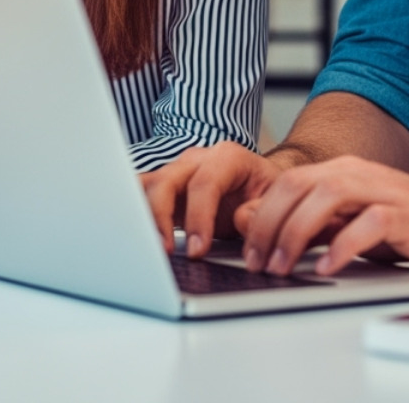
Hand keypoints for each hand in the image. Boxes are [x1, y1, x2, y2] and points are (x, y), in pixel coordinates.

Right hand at [140, 141, 288, 257]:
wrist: (259, 186)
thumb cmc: (264, 192)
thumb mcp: (274, 201)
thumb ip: (260, 211)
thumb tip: (241, 219)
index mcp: (227, 157)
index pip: (205, 182)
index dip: (199, 217)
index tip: (198, 249)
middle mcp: (196, 161)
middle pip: (166, 180)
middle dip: (162, 217)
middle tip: (166, 250)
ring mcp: (177, 173)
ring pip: (146, 186)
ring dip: (141, 216)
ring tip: (144, 246)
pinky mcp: (163, 190)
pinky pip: (140, 196)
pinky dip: (134, 215)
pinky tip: (135, 238)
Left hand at [237, 156, 408, 276]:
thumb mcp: (351, 225)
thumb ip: (313, 224)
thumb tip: (261, 230)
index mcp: (341, 172)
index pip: (286, 182)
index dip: (260, 215)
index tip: (247, 250)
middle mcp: (358, 174)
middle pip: (298, 185)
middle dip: (269, 224)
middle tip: (257, 261)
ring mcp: (383, 191)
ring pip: (326, 196)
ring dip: (296, 232)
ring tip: (283, 265)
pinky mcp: (407, 215)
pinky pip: (369, 223)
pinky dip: (343, 245)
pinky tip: (329, 267)